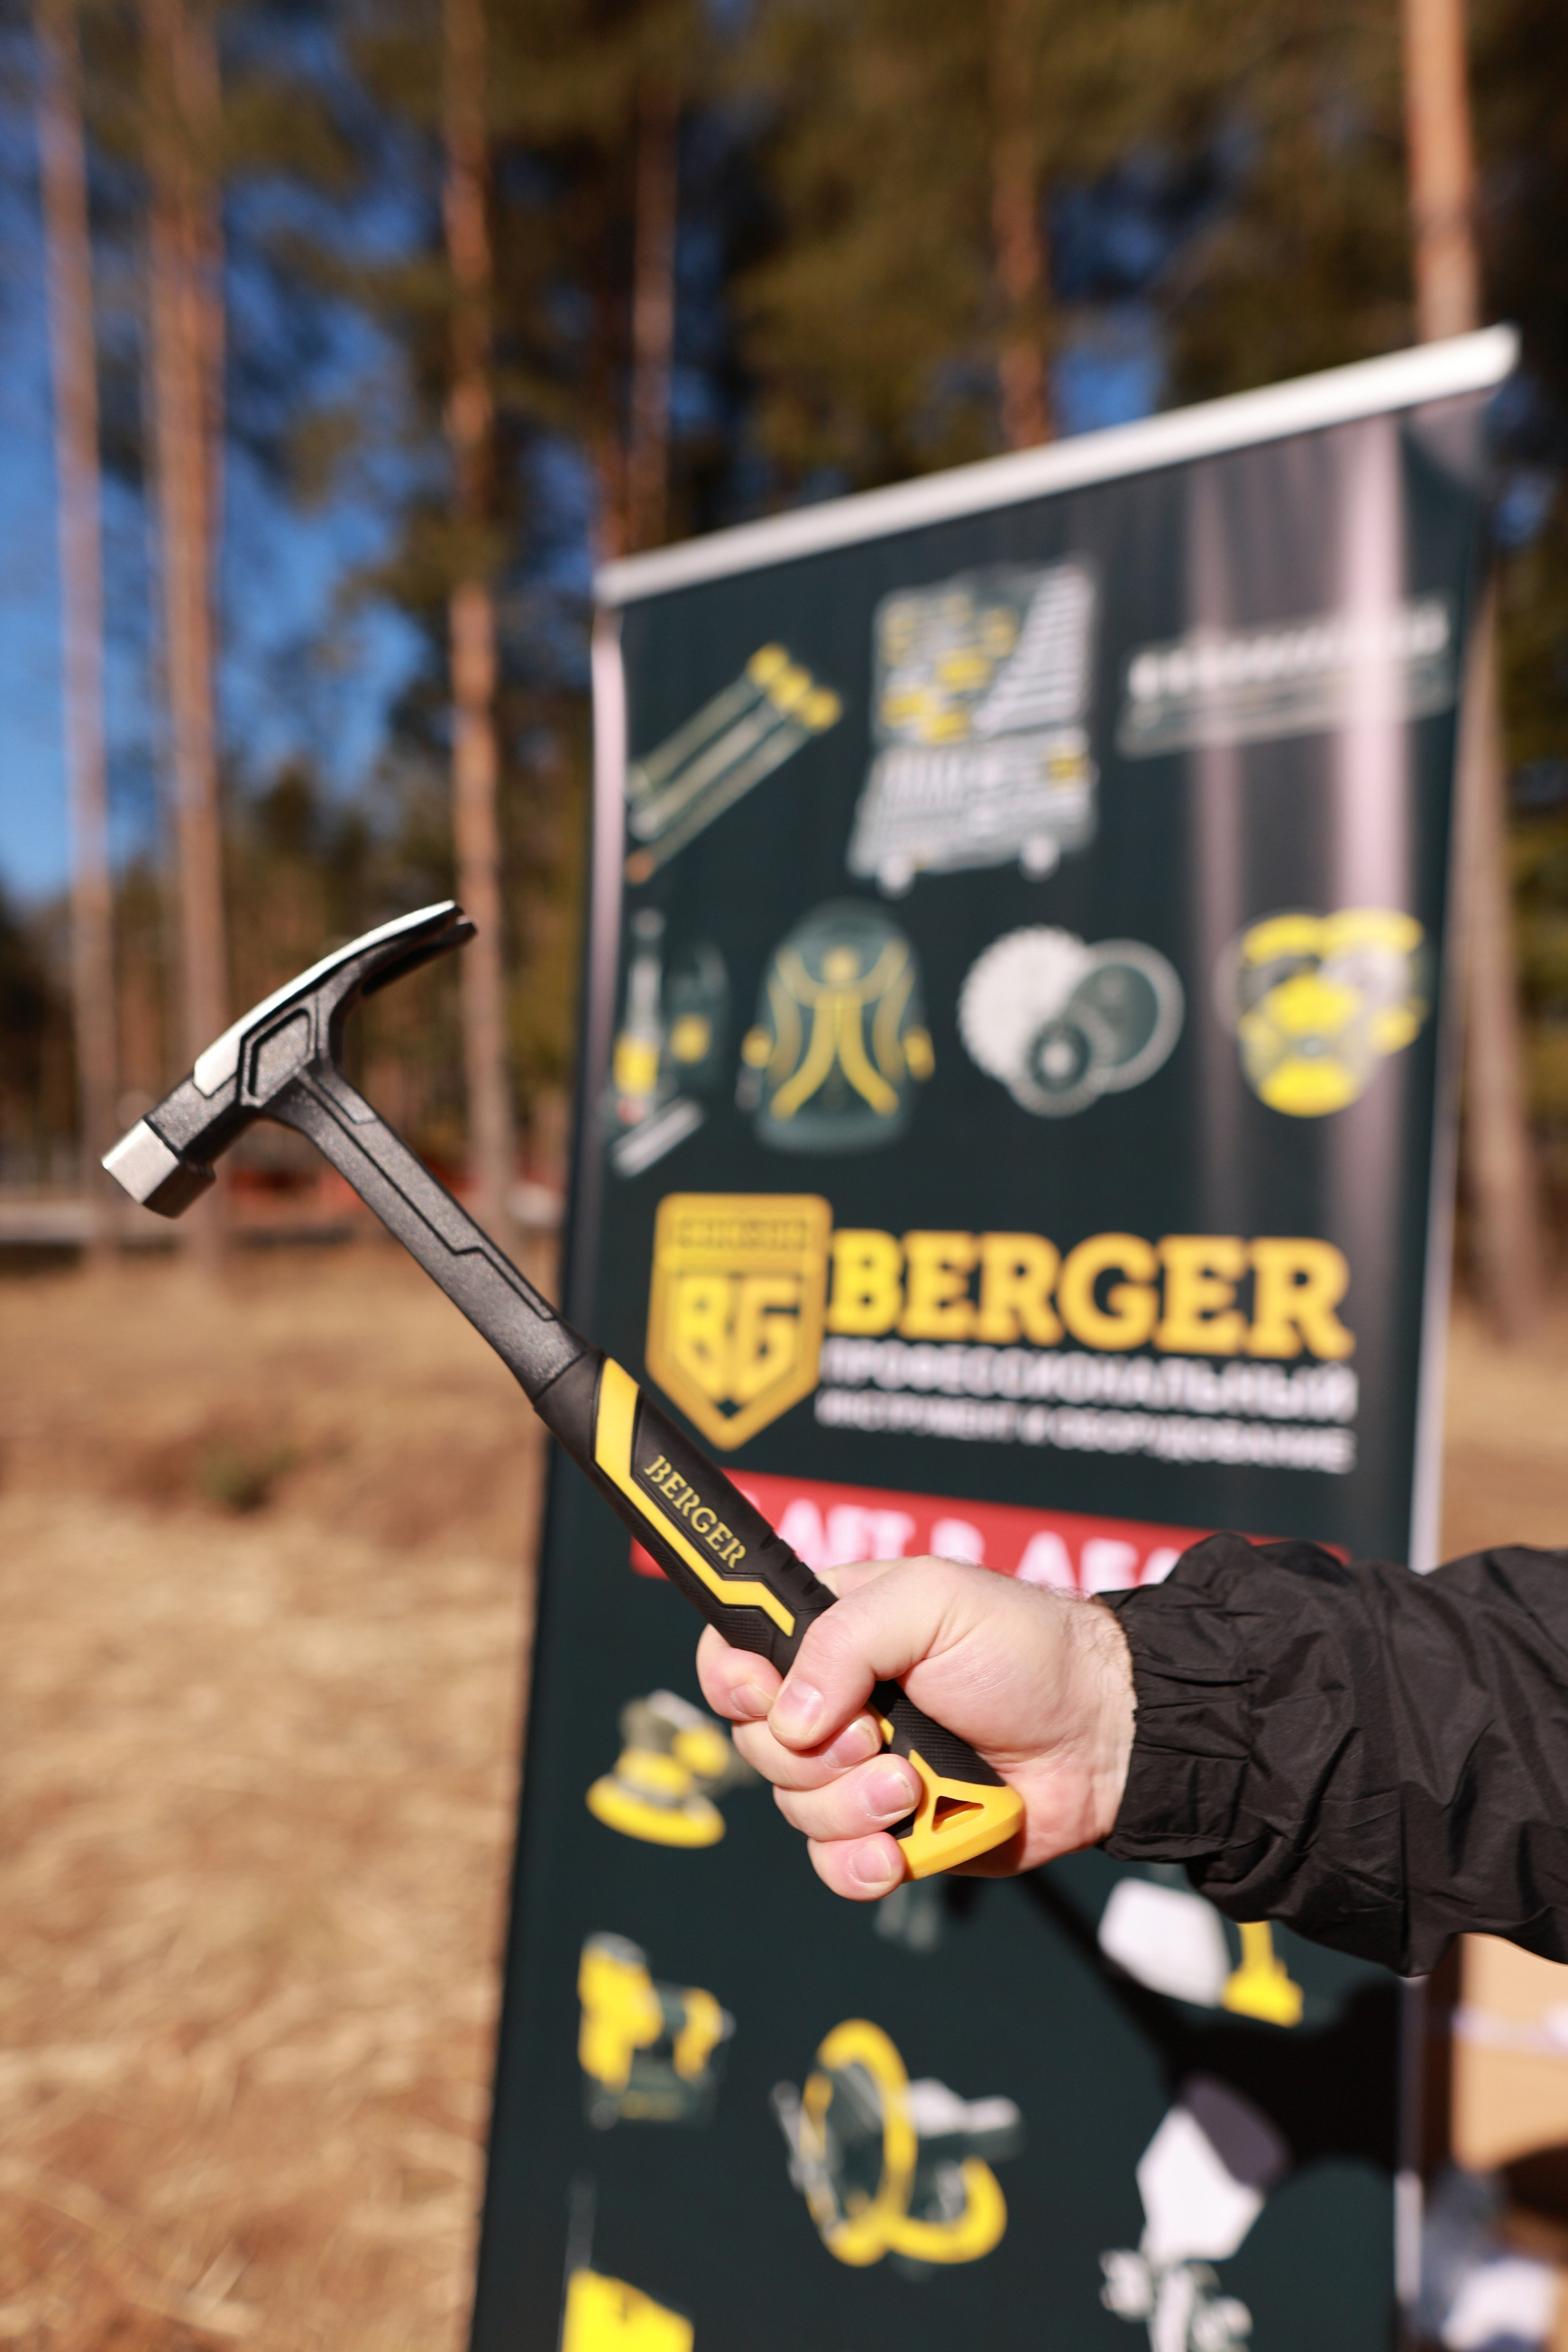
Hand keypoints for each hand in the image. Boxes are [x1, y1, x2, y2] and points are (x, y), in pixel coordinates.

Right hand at [695, 1555, 1134, 1901]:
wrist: (1101, 1735)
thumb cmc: (1024, 1648)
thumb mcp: (931, 1601)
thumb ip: (845, 1639)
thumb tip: (789, 1720)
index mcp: (830, 1634)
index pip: (733, 1653)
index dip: (735, 1680)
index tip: (765, 1693)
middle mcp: (833, 1705)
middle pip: (756, 1743)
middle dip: (812, 1753)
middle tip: (877, 1736)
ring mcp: (859, 1773)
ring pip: (794, 1810)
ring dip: (849, 1806)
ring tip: (913, 1787)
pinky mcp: (890, 1833)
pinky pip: (834, 1866)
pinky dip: (858, 1864)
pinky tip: (895, 1850)